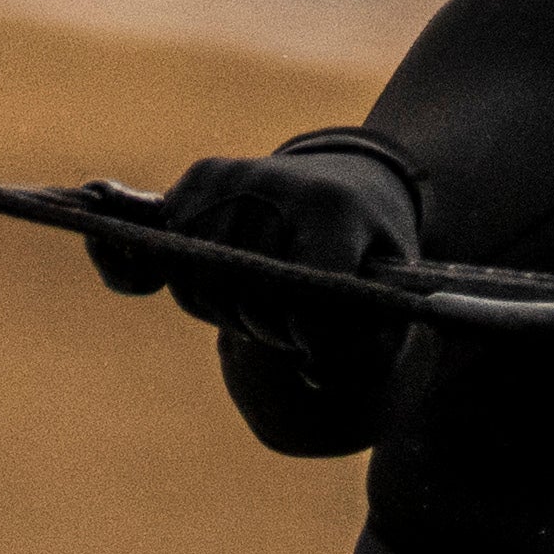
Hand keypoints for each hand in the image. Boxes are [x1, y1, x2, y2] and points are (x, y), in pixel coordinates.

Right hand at [85, 141, 418, 454]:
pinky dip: (162, 276)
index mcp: (334, 213)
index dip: (308, 340)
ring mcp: (231, 177)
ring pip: (199, 284)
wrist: (352, 183)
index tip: (319, 338)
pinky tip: (164, 275)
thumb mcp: (392, 300)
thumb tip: (311, 375)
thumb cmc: (370, 256)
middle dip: (266, 326)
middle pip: (244, 297)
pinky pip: (161, 251)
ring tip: (259, 296)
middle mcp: (275, 185)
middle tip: (289, 318)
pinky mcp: (198, 178)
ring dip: (225, 309)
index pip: (304, 307)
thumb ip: (368, 354)